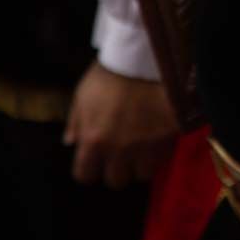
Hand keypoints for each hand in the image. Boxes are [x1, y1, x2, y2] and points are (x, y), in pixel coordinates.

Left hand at [64, 61, 177, 188]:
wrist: (150, 58)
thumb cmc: (113, 73)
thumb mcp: (84, 93)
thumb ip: (76, 121)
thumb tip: (71, 143)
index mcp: (93, 140)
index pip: (84, 175)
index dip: (90, 169)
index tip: (97, 160)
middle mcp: (118, 150)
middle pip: (115, 180)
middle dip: (118, 168)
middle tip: (122, 153)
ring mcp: (145, 148)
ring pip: (142, 174)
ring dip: (142, 163)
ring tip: (144, 146)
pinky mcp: (168, 141)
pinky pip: (163, 160)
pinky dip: (160, 153)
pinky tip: (158, 138)